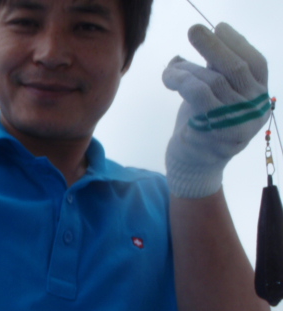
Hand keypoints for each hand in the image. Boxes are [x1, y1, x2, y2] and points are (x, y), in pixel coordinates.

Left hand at [163, 23, 269, 197]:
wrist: (191, 168)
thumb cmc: (200, 128)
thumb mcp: (211, 98)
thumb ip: (210, 76)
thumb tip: (181, 54)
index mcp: (259, 100)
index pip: (257, 64)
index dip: (238, 43)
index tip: (220, 26)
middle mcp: (254, 110)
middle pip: (236, 68)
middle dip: (213, 45)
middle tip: (194, 29)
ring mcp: (236, 122)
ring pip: (212, 80)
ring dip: (187, 70)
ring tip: (171, 69)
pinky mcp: (214, 131)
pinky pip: (198, 93)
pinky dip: (181, 79)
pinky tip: (168, 77)